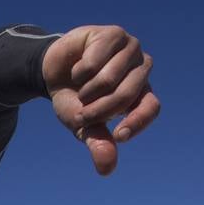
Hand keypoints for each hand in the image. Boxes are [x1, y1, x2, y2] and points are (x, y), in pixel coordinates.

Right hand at [41, 25, 158, 175]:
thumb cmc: (74, 100)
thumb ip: (98, 144)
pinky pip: (94, 62)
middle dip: (98, 110)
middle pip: (126, 95)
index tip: (118, 136)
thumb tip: (106, 170)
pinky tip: (78, 68)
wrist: (52, 73)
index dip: (138, 121)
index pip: (152, 107)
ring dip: (87, 91)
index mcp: (141, 92)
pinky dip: (79, 72)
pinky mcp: (112, 34)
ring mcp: (129, 49)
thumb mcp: (83, 126)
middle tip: (81, 115)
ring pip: (110, 78)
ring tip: (80, 89)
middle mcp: (141, 69)